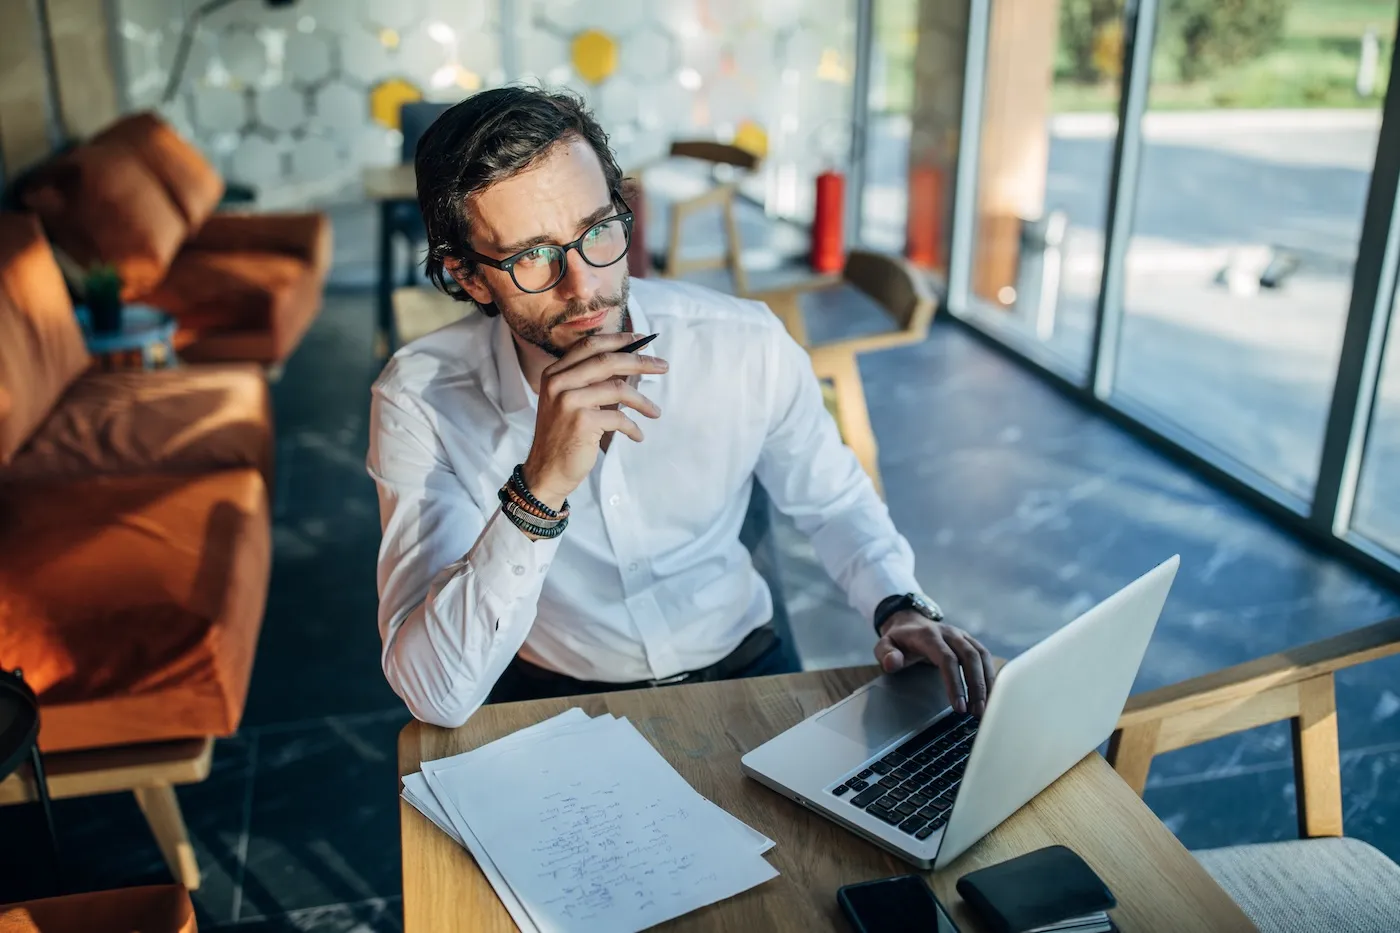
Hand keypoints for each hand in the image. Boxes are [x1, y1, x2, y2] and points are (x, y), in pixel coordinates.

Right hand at [522, 332, 667, 507]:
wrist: (546, 471)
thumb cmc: (563, 436)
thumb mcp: (569, 401)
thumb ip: (589, 381)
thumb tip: (629, 361)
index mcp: (554, 373)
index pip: (589, 346)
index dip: (618, 340)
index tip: (642, 340)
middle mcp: (558, 383)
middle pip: (607, 361)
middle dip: (640, 361)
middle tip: (663, 367)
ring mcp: (568, 402)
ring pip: (618, 389)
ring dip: (643, 401)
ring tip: (655, 412)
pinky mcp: (582, 423)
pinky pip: (619, 418)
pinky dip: (633, 427)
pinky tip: (637, 435)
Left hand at [874, 612, 995, 716]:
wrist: (910, 622)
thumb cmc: (899, 639)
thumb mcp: (884, 645)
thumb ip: (886, 654)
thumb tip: (893, 662)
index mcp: (929, 636)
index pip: (947, 659)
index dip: (955, 683)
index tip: (958, 707)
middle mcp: (949, 633)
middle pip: (970, 658)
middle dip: (976, 687)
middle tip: (976, 712)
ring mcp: (961, 636)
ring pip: (982, 656)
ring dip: (987, 683)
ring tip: (985, 708)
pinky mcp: (970, 641)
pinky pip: (985, 656)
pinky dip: (990, 675)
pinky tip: (991, 694)